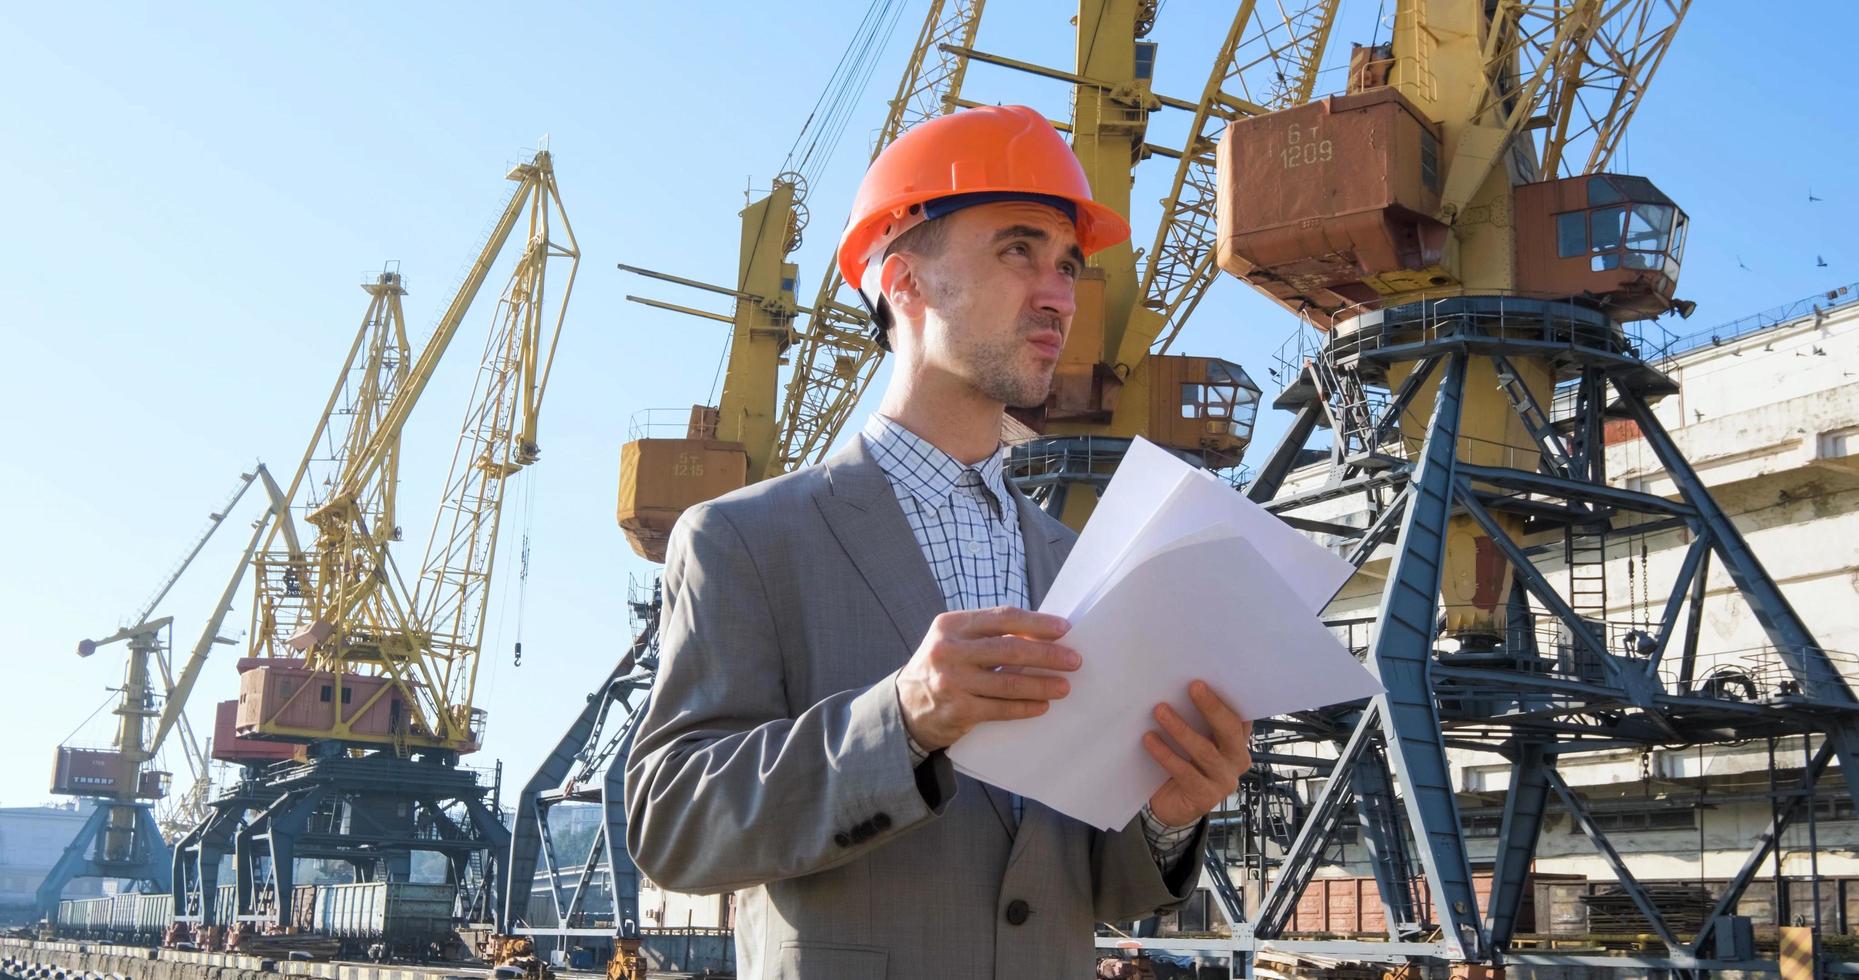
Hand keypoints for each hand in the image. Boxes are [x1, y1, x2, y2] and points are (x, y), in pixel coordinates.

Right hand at [896, 606, 1079, 750]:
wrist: (905, 707)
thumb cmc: (942, 667)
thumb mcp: (954, 640)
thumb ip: (988, 634)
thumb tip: (1040, 635)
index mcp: (951, 625)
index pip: (1003, 618)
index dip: (1037, 624)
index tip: (1064, 629)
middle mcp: (949, 651)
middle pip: (1010, 649)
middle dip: (1048, 655)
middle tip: (1074, 660)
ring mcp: (952, 682)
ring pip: (1009, 683)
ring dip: (1042, 684)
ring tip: (1064, 686)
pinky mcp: (958, 710)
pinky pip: (1001, 709)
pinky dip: (1025, 707)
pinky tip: (1042, 705)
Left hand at [1143, 680, 1252, 827]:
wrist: (1171, 806)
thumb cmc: (1183, 764)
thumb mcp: (1192, 740)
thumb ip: (1195, 720)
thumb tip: (1177, 686)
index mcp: (1237, 741)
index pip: (1239, 716)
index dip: (1228, 698)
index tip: (1214, 677)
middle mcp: (1237, 760)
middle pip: (1229, 730)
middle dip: (1212, 707)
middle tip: (1194, 686)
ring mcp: (1224, 781)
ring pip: (1205, 751)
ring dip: (1181, 728)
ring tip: (1160, 710)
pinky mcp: (1206, 797)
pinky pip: (1185, 772)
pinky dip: (1166, 754)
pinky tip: (1150, 739)